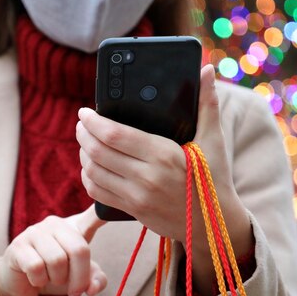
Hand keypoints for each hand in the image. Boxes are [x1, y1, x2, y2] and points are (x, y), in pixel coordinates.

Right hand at [0, 205, 107, 295]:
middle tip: (76, 292)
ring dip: (57, 279)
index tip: (117, 207)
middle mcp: (56, 224)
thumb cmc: (54, 274)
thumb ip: (94, 280)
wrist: (20, 282)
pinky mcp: (18, 245)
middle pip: (79, 249)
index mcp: (75, 228)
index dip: (106, 211)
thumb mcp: (78, 278)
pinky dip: (40, 280)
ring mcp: (35, 232)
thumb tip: (92, 288)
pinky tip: (36, 279)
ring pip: (56, 260)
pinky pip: (36, 267)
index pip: (94, 216)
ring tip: (52, 279)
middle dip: (80, 278)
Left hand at [76, 65, 252, 294]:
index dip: (93, 122)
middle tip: (81, 125)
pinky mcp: (132, 211)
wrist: (215, 225)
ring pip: (93, 173)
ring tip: (85, 143)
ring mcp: (137, 197)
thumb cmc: (214, 179)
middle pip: (98, 152)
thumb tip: (207, 70)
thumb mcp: (213, 140)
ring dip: (83, 155)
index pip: (115, 135)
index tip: (84, 113)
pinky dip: (88, 178)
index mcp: (163, 154)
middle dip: (83, 135)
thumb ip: (207, 103)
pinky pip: (98, 194)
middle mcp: (147, 177)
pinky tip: (90, 167)